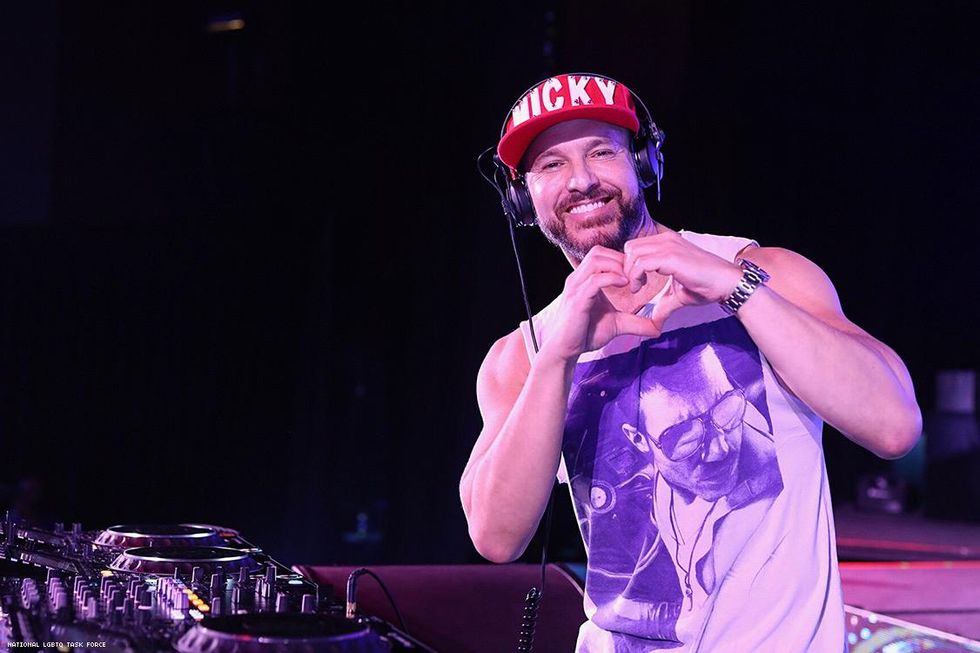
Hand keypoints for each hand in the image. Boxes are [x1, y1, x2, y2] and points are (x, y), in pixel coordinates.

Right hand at [540, 246, 662, 362]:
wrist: (564, 350)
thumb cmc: (585, 334)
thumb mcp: (617, 324)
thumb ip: (636, 323)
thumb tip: (658, 328)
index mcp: (585, 280)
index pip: (603, 255)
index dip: (622, 260)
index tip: (638, 275)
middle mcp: (578, 279)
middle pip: (599, 251)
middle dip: (621, 259)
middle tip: (636, 275)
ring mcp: (576, 288)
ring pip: (596, 260)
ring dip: (617, 266)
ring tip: (630, 280)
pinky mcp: (577, 299)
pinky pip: (595, 279)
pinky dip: (612, 278)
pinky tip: (624, 285)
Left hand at [623, 230, 743, 331]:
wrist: (726, 284)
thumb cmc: (706, 287)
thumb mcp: (677, 295)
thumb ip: (662, 304)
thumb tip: (654, 323)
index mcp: (667, 243)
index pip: (635, 247)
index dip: (630, 265)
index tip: (634, 283)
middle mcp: (666, 240)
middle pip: (630, 247)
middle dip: (626, 268)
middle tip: (634, 286)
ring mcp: (669, 246)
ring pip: (633, 253)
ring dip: (629, 273)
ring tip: (637, 288)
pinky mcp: (671, 257)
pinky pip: (641, 263)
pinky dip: (635, 276)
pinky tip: (640, 288)